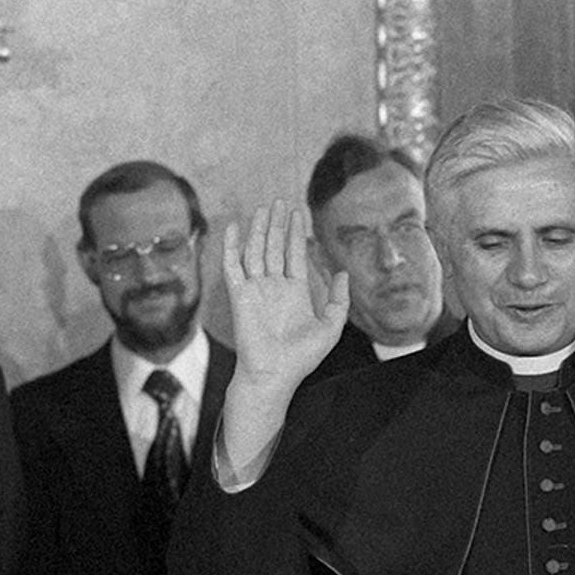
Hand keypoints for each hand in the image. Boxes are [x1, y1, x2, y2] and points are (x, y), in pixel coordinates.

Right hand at [221, 202, 349, 385]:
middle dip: (278, 224)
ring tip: (264, 207)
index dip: (296, 233)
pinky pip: (232, 266)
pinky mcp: (238, 295)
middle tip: (280, 200)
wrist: (274, 374)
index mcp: (294, 292)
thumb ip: (339, 301)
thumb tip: (342, 273)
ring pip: (256, 251)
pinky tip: (234, 227)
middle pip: (275, 247)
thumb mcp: (331, 328)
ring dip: (259, 229)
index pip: (294, 255)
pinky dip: (231, 246)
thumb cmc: (302, 357)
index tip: (297, 212)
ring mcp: (255, 289)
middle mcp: (274, 287)